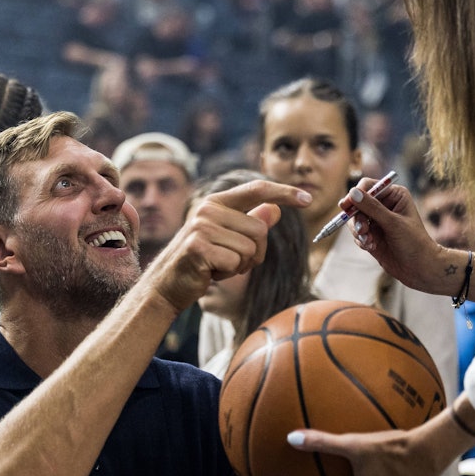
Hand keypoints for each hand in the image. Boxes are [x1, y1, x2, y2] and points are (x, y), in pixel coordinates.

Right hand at [145, 180, 310, 312]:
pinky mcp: (199, 247)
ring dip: (242, 265)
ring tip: (219, 266)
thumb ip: (251, 222)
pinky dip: (230, 273)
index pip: (257, 190)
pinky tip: (211, 273)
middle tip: (233, 262)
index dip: (284, 193)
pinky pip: (236, 262)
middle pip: (260, 229)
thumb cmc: (201, 262)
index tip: (307, 198)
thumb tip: (276, 209)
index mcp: (216, 203)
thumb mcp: (228, 240)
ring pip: (250, 248)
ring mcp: (202, 227)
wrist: (167, 285)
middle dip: (255, 253)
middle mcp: (208, 209)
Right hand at [341, 178, 443, 292]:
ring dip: (359, 232)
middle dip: (358, 218)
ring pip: (355, 220)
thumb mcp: (393, 223)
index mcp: (394, 195)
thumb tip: (352, 192)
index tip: (346, 205)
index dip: (356, 195)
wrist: (419, 268)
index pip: (368, 187)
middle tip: (362, 231)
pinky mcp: (372, 235)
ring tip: (369, 242)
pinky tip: (372, 247)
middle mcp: (384, 205)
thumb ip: (372, 208)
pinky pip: (357, 234)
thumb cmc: (413, 242)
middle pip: (358, 204)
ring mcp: (377, 221)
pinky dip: (361, 240)